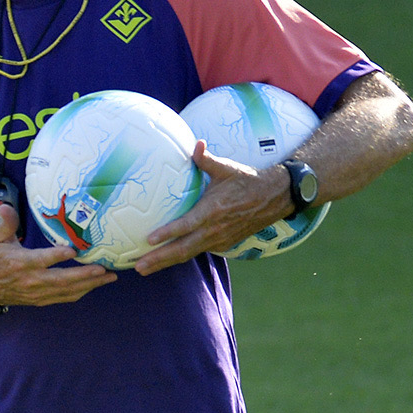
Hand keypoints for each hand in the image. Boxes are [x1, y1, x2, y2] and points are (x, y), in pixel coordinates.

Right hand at [0, 204, 117, 305]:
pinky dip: (80, 293)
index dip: (56, 256)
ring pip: (66, 291)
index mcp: (20, 263)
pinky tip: (94, 286)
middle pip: (61, 279)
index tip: (73, 251)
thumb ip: (5, 223)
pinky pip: (64, 298)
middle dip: (85, 275)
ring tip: (108, 278)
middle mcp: (31, 280)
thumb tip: (6, 207)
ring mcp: (37, 293)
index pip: (41, 260)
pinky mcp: (40, 300)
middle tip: (104, 269)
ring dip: (89, 286)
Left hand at [134, 141, 291, 275]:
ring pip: (189, 254)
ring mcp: (220, 240)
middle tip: (138, 266)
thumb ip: (207, 159)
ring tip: (144, 268)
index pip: (186, 225)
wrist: (275, 197)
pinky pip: (199, 251)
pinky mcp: (224, 244)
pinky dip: (181, 257)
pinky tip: (165, 259)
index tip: (149, 240)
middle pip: (183, 249)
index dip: (168, 233)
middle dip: (159, 259)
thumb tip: (197, 143)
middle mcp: (215, 229)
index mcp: (213, 211)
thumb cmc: (247, 180)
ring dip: (166, 262)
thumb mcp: (227, 167)